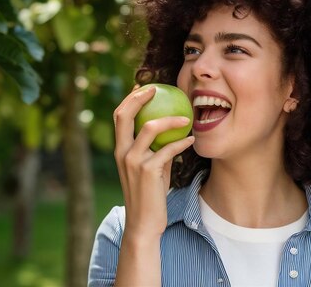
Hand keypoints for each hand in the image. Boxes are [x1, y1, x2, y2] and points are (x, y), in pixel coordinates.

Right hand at [113, 85, 194, 240]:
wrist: (144, 223)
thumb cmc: (149, 194)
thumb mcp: (149, 168)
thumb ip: (154, 149)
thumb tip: (171, 130)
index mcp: (119, 150)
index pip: (119, 116)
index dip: (129, 99)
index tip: (144, 87)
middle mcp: (122, 152)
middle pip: (124, 115)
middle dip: (139, 97)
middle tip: (157, 89)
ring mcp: (133, 161)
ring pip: (150, 128)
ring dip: (171, 119)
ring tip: (187, 117)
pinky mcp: (148, 171)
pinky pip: (168, 149)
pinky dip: (182, 143)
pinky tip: (192, 140)